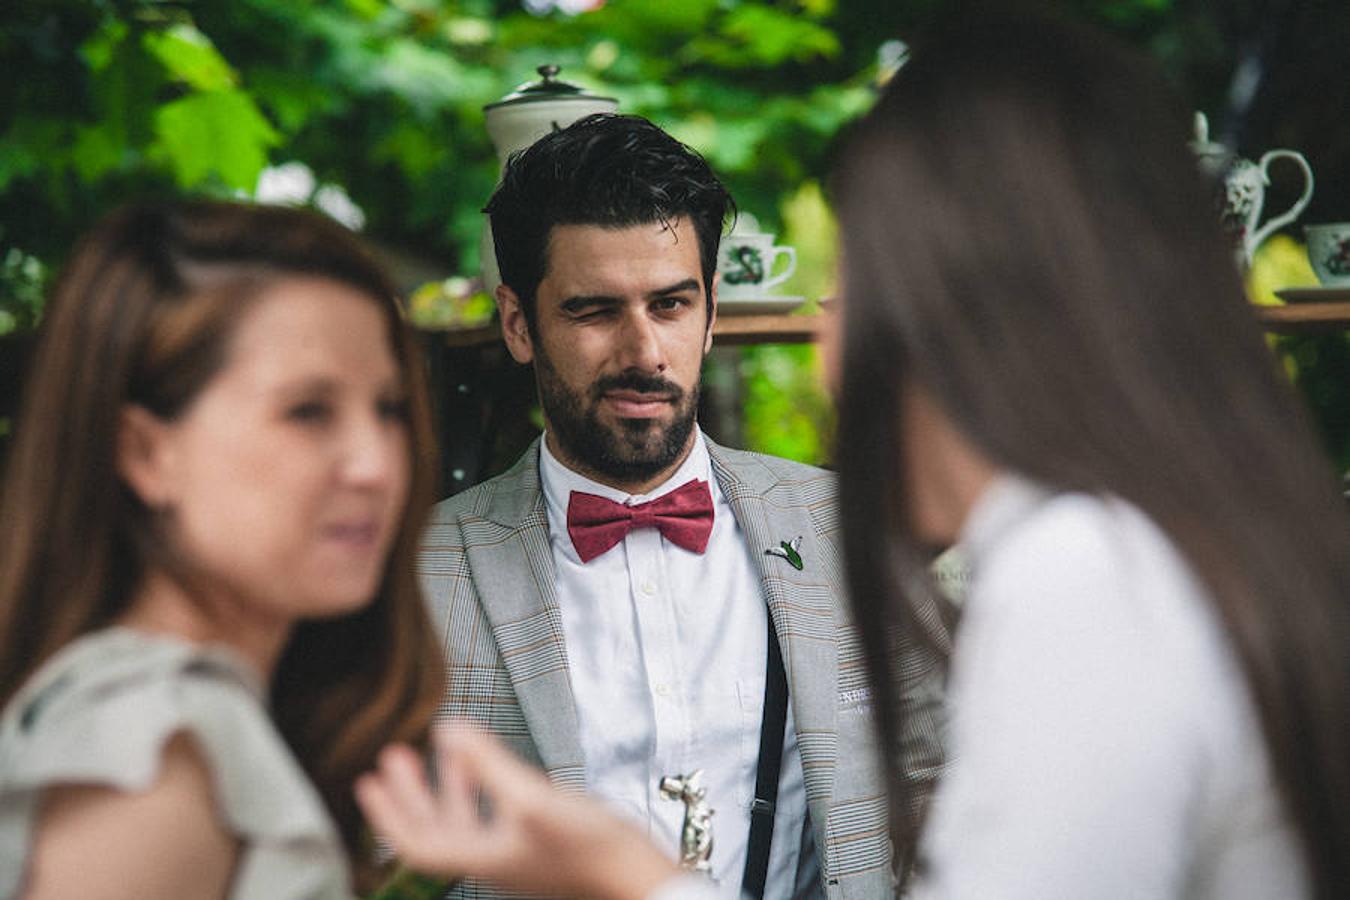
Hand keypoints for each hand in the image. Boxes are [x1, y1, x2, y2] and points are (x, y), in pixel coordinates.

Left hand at [355, 724, 680, 899]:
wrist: (640, 880)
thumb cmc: (590, 848)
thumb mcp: (532, 799)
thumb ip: (488, 763)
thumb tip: (445, 730)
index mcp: (482, 857)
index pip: (417, 842)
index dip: (389, 813)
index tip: (368, 782)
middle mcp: (493, 860)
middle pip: (436, 831)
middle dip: (411, 793)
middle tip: (393, 758)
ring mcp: (516, 855)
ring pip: (465, 822)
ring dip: (445, 787)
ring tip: (439, 750)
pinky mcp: (539, 847)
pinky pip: (493, 818)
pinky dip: (481, 789)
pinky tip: (492, 765)